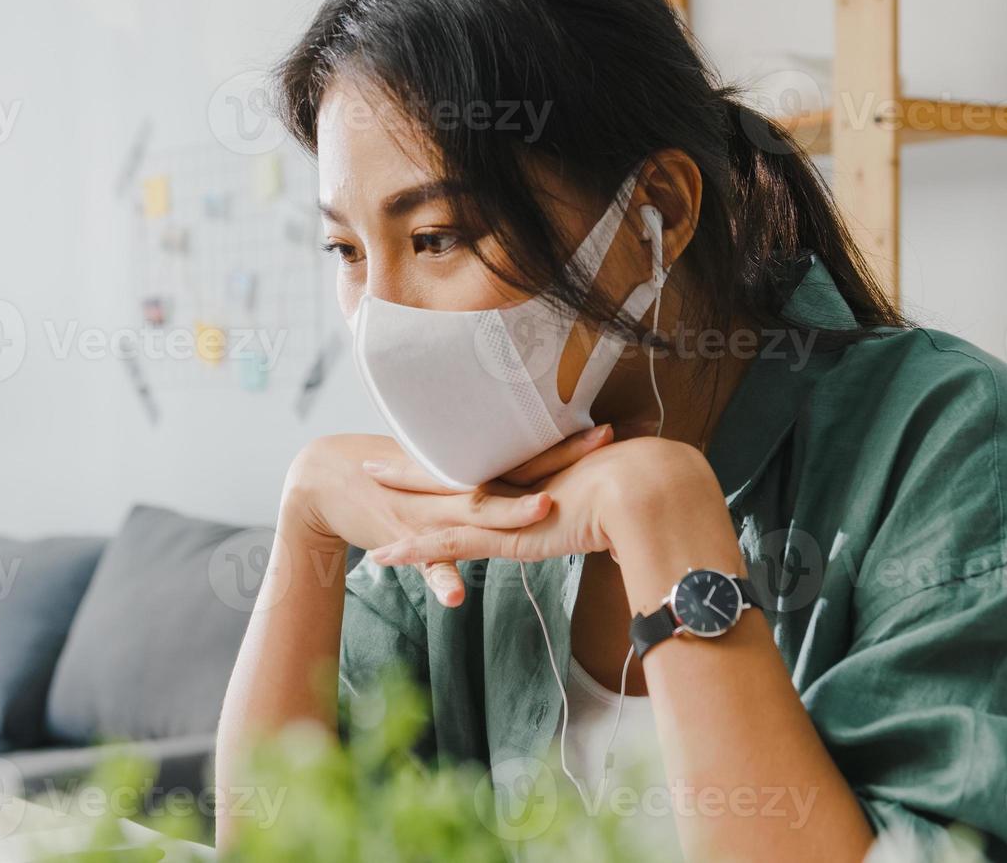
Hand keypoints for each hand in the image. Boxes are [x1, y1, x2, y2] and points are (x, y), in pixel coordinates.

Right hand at [281, 425, 614, 605]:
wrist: (325, 478)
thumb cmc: (392, 478)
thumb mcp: (443, 477)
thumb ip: (485, 481)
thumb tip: (537, 484)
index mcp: (468, 471)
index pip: (523, 454)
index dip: (564, 444)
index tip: (609, 431)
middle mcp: (454, 487)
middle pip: (513, 474)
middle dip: (558, 463)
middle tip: (603, 446)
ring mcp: (430, 514)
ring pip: (473, 516)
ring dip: (507, 514)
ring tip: (542, 512)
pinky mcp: (402, 540)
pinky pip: (425, 563)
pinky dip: (440, 579)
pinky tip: (457, 598)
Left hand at [367, 436, 736, 611]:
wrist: (645, 490)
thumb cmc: (645, 492)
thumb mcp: (618, 496)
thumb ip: (608, 501)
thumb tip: (623, 503)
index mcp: (534, 473)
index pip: (484, 464)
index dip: (454, 458)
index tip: (431, 451)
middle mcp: (511, 484)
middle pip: (447, 474)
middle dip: (409, 470)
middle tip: (372, 462)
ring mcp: (502, 509)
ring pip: (435, 505)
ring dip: (397, 500)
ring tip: (361, 492)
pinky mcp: (500, 536)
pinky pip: (444, 546)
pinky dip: (411, 552)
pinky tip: (380, 556)